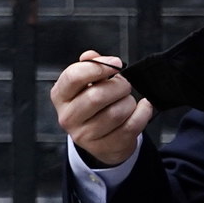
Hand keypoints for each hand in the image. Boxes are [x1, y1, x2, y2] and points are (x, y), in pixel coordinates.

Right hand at [50, 49, 154, 166]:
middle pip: (97, 96)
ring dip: (129, 102)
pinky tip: (142, 108)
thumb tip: (91, 56)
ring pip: (116, 113)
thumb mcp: (87, 84)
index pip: (73, 77)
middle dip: (118, 86)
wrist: (102, 139)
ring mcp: (85, 136)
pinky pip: (130, 126)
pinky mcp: (105, 147)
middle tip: (123, 85)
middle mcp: (68, 117)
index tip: (115, 64)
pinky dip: (142, 113)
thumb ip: (90, 66)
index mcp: (61, 96)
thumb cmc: (95, 105)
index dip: (98, 66)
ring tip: (126, 100)